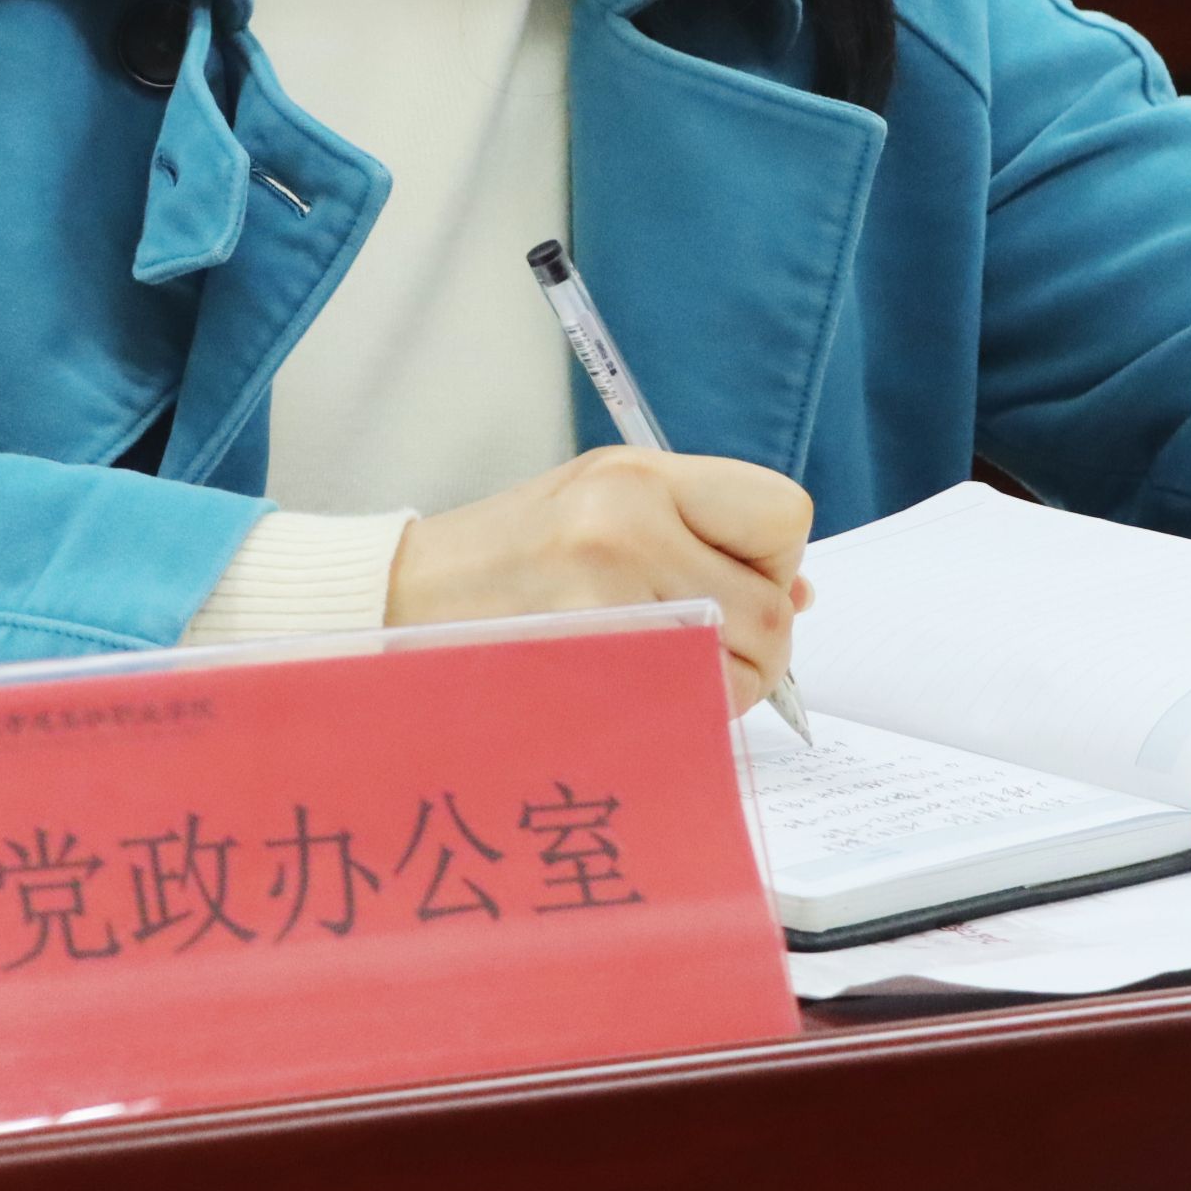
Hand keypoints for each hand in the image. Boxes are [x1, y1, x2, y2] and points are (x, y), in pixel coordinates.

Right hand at [387, 447, 813, 716]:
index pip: (782, 514)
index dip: (771, 560)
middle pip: (772, 611)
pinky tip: (630, 693)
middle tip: (693, 640)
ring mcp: (607, 603)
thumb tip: (799, 592)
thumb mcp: (599, 503)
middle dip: (756, 643)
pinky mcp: (588, 671)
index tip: (729, 578)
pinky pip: (690, 710)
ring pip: (742, 673)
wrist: (391, 601)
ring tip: (650, 666)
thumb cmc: (499, 560)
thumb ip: (697, 532)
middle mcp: (627, 528)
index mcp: (635, 477)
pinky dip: (682, 714)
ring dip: (718, 685)